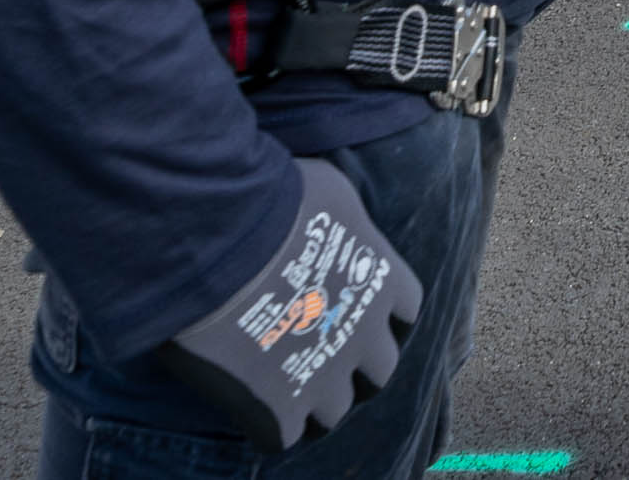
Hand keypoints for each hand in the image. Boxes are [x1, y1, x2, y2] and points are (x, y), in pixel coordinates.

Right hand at [153, 158, 422, 453]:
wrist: (222, 241)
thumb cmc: (274, 201)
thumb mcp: (331, 194)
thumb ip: (344, 223)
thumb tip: (332, 222)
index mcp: (383, 282)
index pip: (406, 310)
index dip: (381, 315)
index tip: (354, 311)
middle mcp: (366, 335)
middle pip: (381, 370)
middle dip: (354, 367)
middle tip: (316, 356)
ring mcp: (325, 378)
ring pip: (334, 412)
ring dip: (311, 401)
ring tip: (278, 386)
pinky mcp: (279, 411)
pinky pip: (283, 435)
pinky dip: (267, 423)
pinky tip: (245, 403)